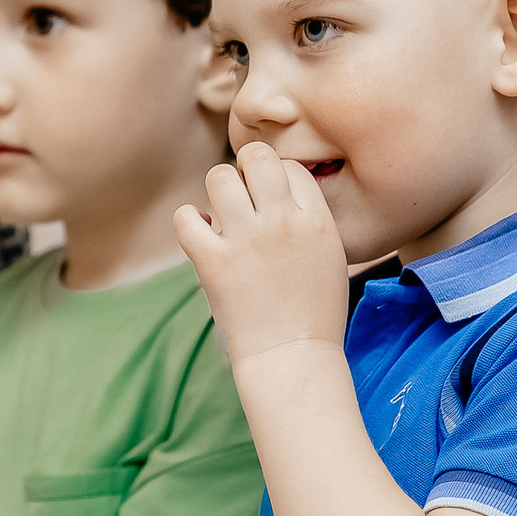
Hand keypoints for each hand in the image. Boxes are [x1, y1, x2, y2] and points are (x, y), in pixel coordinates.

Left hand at [173, 143, 350, 365]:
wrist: (294, 358)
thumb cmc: (315, 314)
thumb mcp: (330, 258)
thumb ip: (310, 220)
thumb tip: (282, 191)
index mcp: (316, 221)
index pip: (291, 167)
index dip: (277, 178)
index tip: (269, 200)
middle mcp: (282, 222)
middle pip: (256, 156)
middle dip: (245, 168)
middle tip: (242, 195)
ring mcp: (247, 241)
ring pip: (219, 177)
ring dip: (217, 192)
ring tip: (221, 215)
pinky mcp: (214, 262)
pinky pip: (186, 217)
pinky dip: (187, 221)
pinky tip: (199, 233)